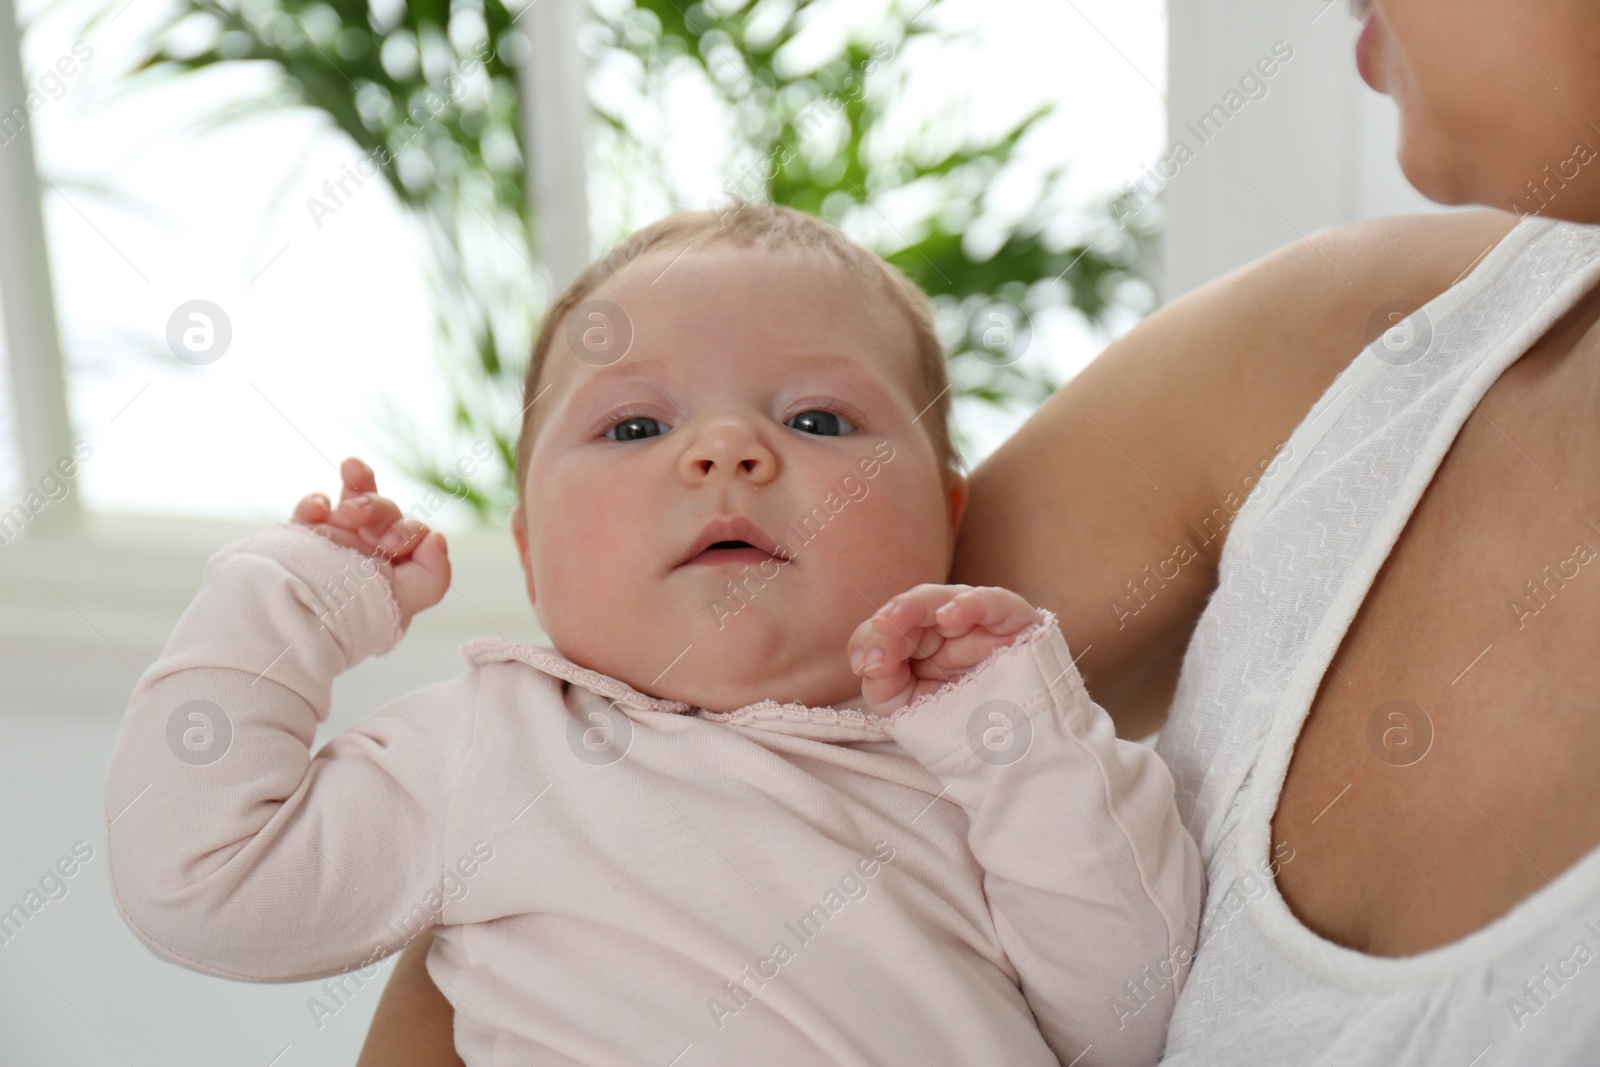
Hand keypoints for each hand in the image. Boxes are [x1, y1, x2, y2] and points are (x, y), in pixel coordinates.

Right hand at [289, 457, 450, 627]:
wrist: (299, 622)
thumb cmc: (355, 617)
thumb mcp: (404, 604)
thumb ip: (433, 575)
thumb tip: (437, 538)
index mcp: (396, 563)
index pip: (413, 531)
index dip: (408, 532)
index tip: (392, 546)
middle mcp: (369, 548)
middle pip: (386, 510)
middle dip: (379, 508)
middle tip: (359, 518)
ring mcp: (338, 538)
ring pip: (355, 497)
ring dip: (359, 484)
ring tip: (349, 479)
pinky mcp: (305, 534)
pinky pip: (313, 507)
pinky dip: (316, 501)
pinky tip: (318, 509)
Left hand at [848, 584, 1041, 716]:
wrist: (1022, 754)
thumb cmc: (964, 729)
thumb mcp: (910, 710)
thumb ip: (883, 684)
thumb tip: (870, 661)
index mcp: (920, 645)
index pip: (887, 631)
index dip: (871, 640)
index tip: (865, 666)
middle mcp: (948, 628)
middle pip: (910, 610)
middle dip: (888, 624)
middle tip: (876, 642)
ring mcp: (980, 623)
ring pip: (942, 598)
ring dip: (912, 607)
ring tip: (891, 621)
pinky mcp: (1016, 621)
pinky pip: (993, 602)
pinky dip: (969, 605)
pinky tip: (948, 615)